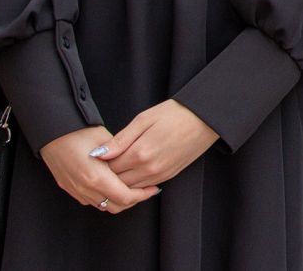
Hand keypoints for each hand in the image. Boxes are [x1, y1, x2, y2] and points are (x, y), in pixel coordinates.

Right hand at [38, 126, 158, 213]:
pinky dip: (105, 198)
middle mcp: (85, 189)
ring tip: (132, 188)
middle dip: (133, 200)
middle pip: (116, 206)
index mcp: (96, 178)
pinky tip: (113, 186)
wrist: (52, 131)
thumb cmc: (80, 132)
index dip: (142, 195)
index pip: (125, 197)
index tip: (153, 188)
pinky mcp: (69, 188)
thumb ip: (122, 158)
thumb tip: (136, 167)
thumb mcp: (107, 141)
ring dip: (119, 200)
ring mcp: (75, 191)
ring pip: (103, 206)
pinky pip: (91, 201)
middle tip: (146, 190)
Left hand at [94, 100, 218, 189]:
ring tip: (116, 167)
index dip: (100, 164)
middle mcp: (149, 169)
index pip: (109, 168)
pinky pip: (145, 187)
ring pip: (131, 188)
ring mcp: (160, 175)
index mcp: (140, 153)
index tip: (96, 155)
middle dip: (107, 175)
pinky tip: (132, 172)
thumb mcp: (144, 118)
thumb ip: (120, 139)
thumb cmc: (175, 113)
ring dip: (120, 181)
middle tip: (102, 164)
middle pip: (117, 182)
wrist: (206, 119)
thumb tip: (98, 154)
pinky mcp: (169, 176)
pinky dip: (135, 183)